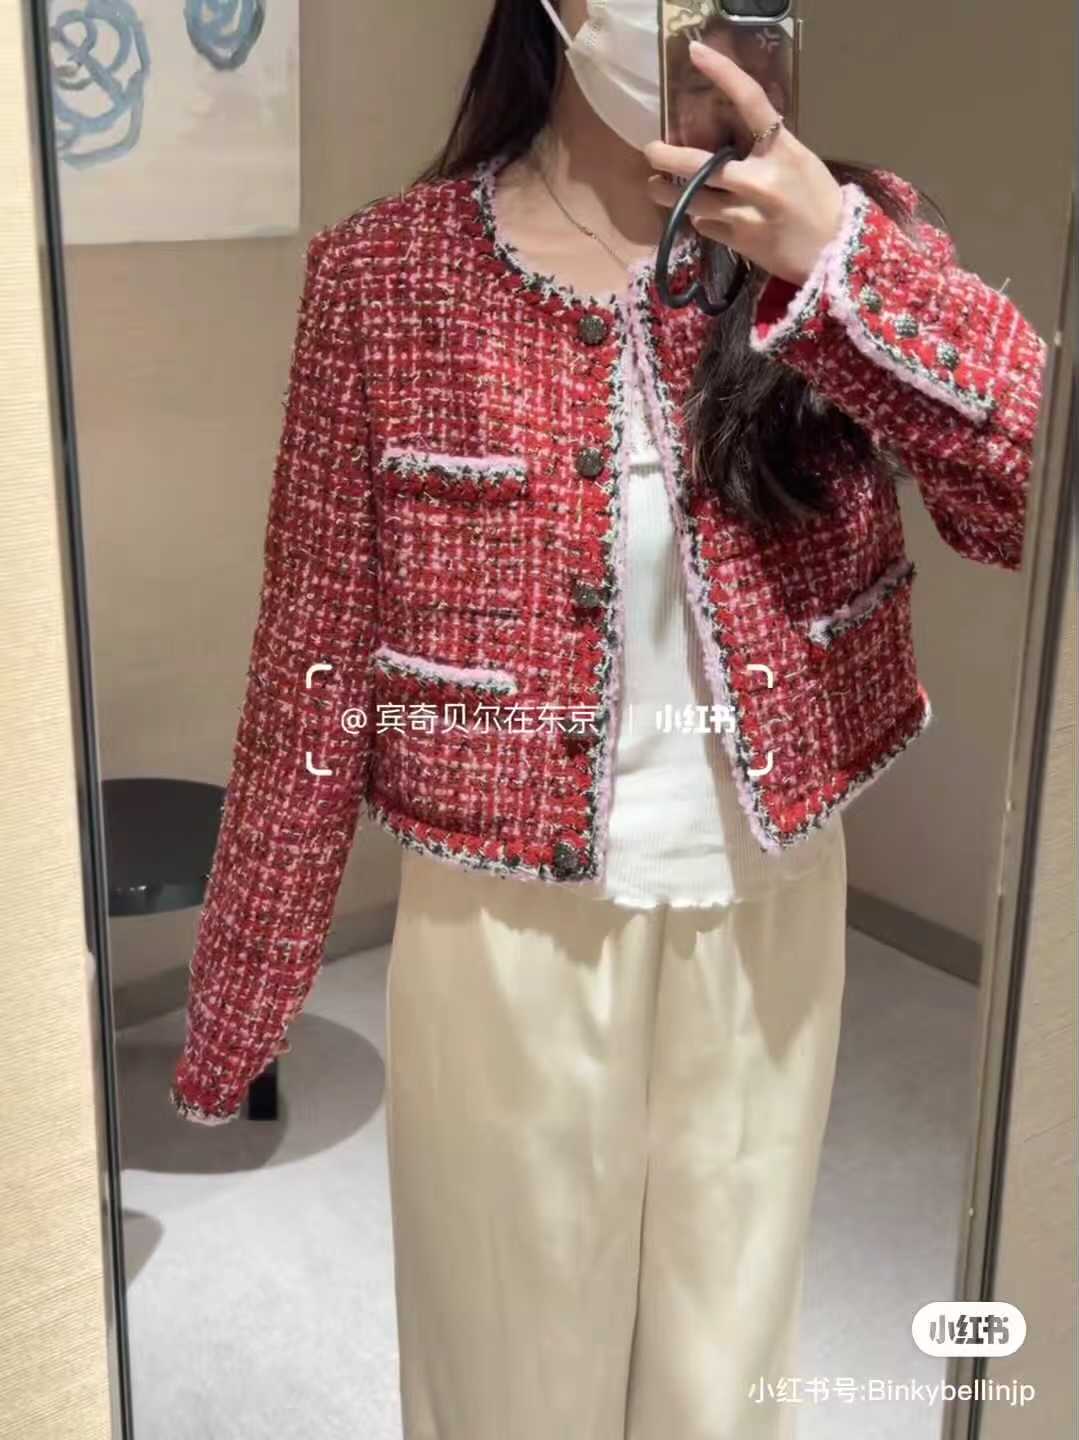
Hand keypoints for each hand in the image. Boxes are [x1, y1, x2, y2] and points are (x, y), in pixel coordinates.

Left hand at [644, 42, 843, 286]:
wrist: (834, 251)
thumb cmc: (818, 200)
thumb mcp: (799, 160)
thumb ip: (765, 146)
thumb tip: (728, 134)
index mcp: (781, 149)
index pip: (750, 101)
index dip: (723, 73)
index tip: (696, 53)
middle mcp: (759, 180)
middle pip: (700, 165)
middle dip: (667, 157)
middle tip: (650, 151)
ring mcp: (745, 214)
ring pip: (692, 201)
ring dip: (666, 195)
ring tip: (654, 187)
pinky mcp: (738, 242)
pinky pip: (704, 226)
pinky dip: (700, 219)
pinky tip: (700, 215)